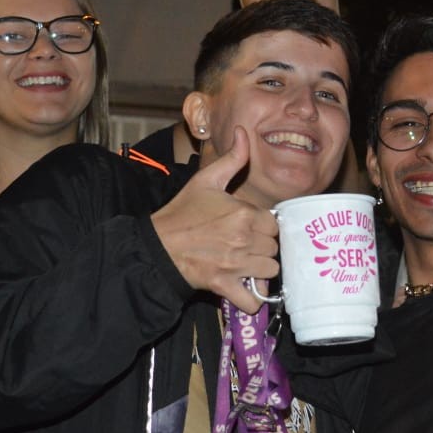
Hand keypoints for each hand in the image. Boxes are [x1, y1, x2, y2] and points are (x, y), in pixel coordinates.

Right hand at [151, 128, 278, 312]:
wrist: (157, 244)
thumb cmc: (182, 212)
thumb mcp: (206, 180)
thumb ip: (232, 158)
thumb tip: (243, 132)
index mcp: (243, 214)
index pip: (274, 225)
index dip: (265, 227)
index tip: (251, 227)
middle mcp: (244, 239)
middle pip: (274, 248)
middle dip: (263, 247)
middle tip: (246, 245)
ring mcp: (235, 264)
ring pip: (270, 272)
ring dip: (261, 271)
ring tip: (246, 265)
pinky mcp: (224, 285)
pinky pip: (252, 300)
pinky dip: (251, 299)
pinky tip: (244, 288)